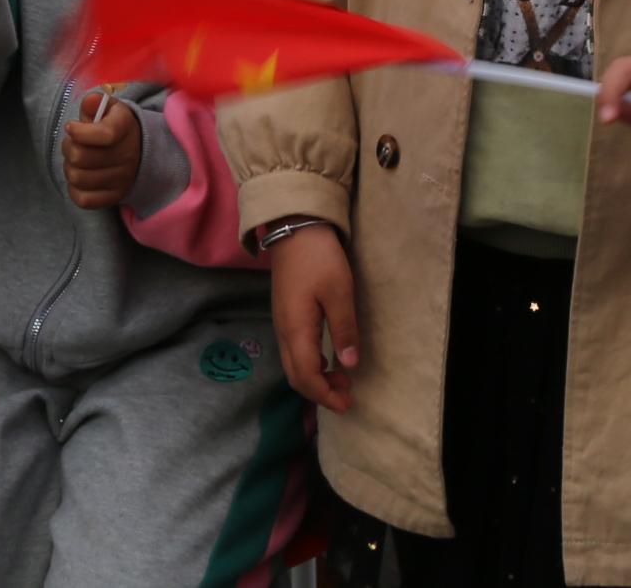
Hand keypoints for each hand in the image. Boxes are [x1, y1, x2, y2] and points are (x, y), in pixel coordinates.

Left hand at [62, 90, 142, 209]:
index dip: (80, 132)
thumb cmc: (113, 126)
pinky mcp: (114, 197)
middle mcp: (128, 155)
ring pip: (77, 178)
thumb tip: (90, 102)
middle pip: (80, 157)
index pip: (104, 134)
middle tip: (72, 144)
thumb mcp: (107, 109)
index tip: (70, 127)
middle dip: (68, 148)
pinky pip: (83, 199)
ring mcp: (122, 179)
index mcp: (126, 127)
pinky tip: (80, 176)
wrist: (137, 151)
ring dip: (69, 167)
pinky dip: (74, 189)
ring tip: (76, 160)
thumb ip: (94, 104)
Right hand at [266, 222, 360, 411]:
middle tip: (347, 396)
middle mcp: (283, 331)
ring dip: (315, 378)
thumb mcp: (340, 292)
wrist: (294, 227)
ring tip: (342, 379)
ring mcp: (281, 323)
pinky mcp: (284, 314)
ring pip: (293, 365)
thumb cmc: (319, 258)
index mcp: (296, 329)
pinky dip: (310, 364)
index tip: (348, 404)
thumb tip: (350, 366)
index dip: (326, 395)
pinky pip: (293, 352)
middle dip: (320, 392)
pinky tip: (328, 359)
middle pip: (296, 376)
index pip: (306, 377)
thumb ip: (344, 330)